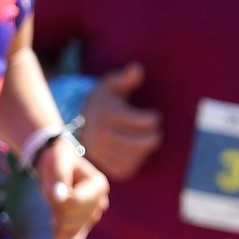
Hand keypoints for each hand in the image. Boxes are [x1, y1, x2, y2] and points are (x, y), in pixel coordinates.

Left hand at [35, 138, 108, 238]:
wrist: (59, 168)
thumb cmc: (58, 161)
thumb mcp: (57, 161)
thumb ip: (58, 177)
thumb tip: (59, 197)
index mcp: (99, 186)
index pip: (74, 203)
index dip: (57, 198)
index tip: (54, 186)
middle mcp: (100, 203)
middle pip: (70, 218)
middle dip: (56, 208)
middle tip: (54, 194)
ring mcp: (93, 218)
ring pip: (69, 232)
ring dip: (56, 220)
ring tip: (57, 205)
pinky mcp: (84, 228)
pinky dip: (60, 236)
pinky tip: (56, 223)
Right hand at [80, 63, 161, 180]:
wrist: (81, 121)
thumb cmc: (105, 100)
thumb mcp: (112, 84)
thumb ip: (126, 78)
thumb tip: (137, 69)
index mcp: (106, 114)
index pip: (136, 122)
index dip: (151, 120)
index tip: (155, 117)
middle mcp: (101, 134)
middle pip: (134, 144)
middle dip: (151, 139)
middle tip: (157, 134)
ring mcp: (100, 150)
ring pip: (130, 158)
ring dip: (144, 152)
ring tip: (149, 142)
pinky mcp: (102, 163)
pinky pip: (123, 169)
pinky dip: (134, 163)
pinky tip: (138, 154)